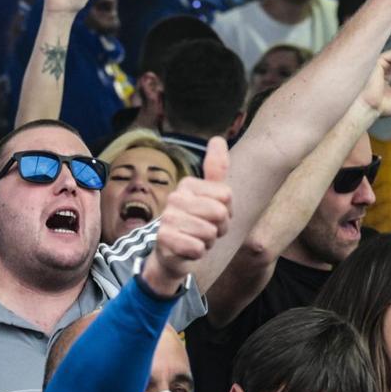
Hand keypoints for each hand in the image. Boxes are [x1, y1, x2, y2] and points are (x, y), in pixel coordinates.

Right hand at [141, 137, 232, 295]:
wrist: (173, 252)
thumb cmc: (197, 222)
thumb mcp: (210, 196)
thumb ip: (216, 169)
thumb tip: (218, 138)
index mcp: (188, 184)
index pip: (226, 196)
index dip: (227, 211)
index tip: (213, 216)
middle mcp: (175, 197)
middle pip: (220, 213)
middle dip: (219, 228)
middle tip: (206, 229)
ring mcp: (167, 218)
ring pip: (210, 232)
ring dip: (208, 241)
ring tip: (196, 239)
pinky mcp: (163, 239)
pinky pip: (198, 248)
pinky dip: (198, 253)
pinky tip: (188, 250)